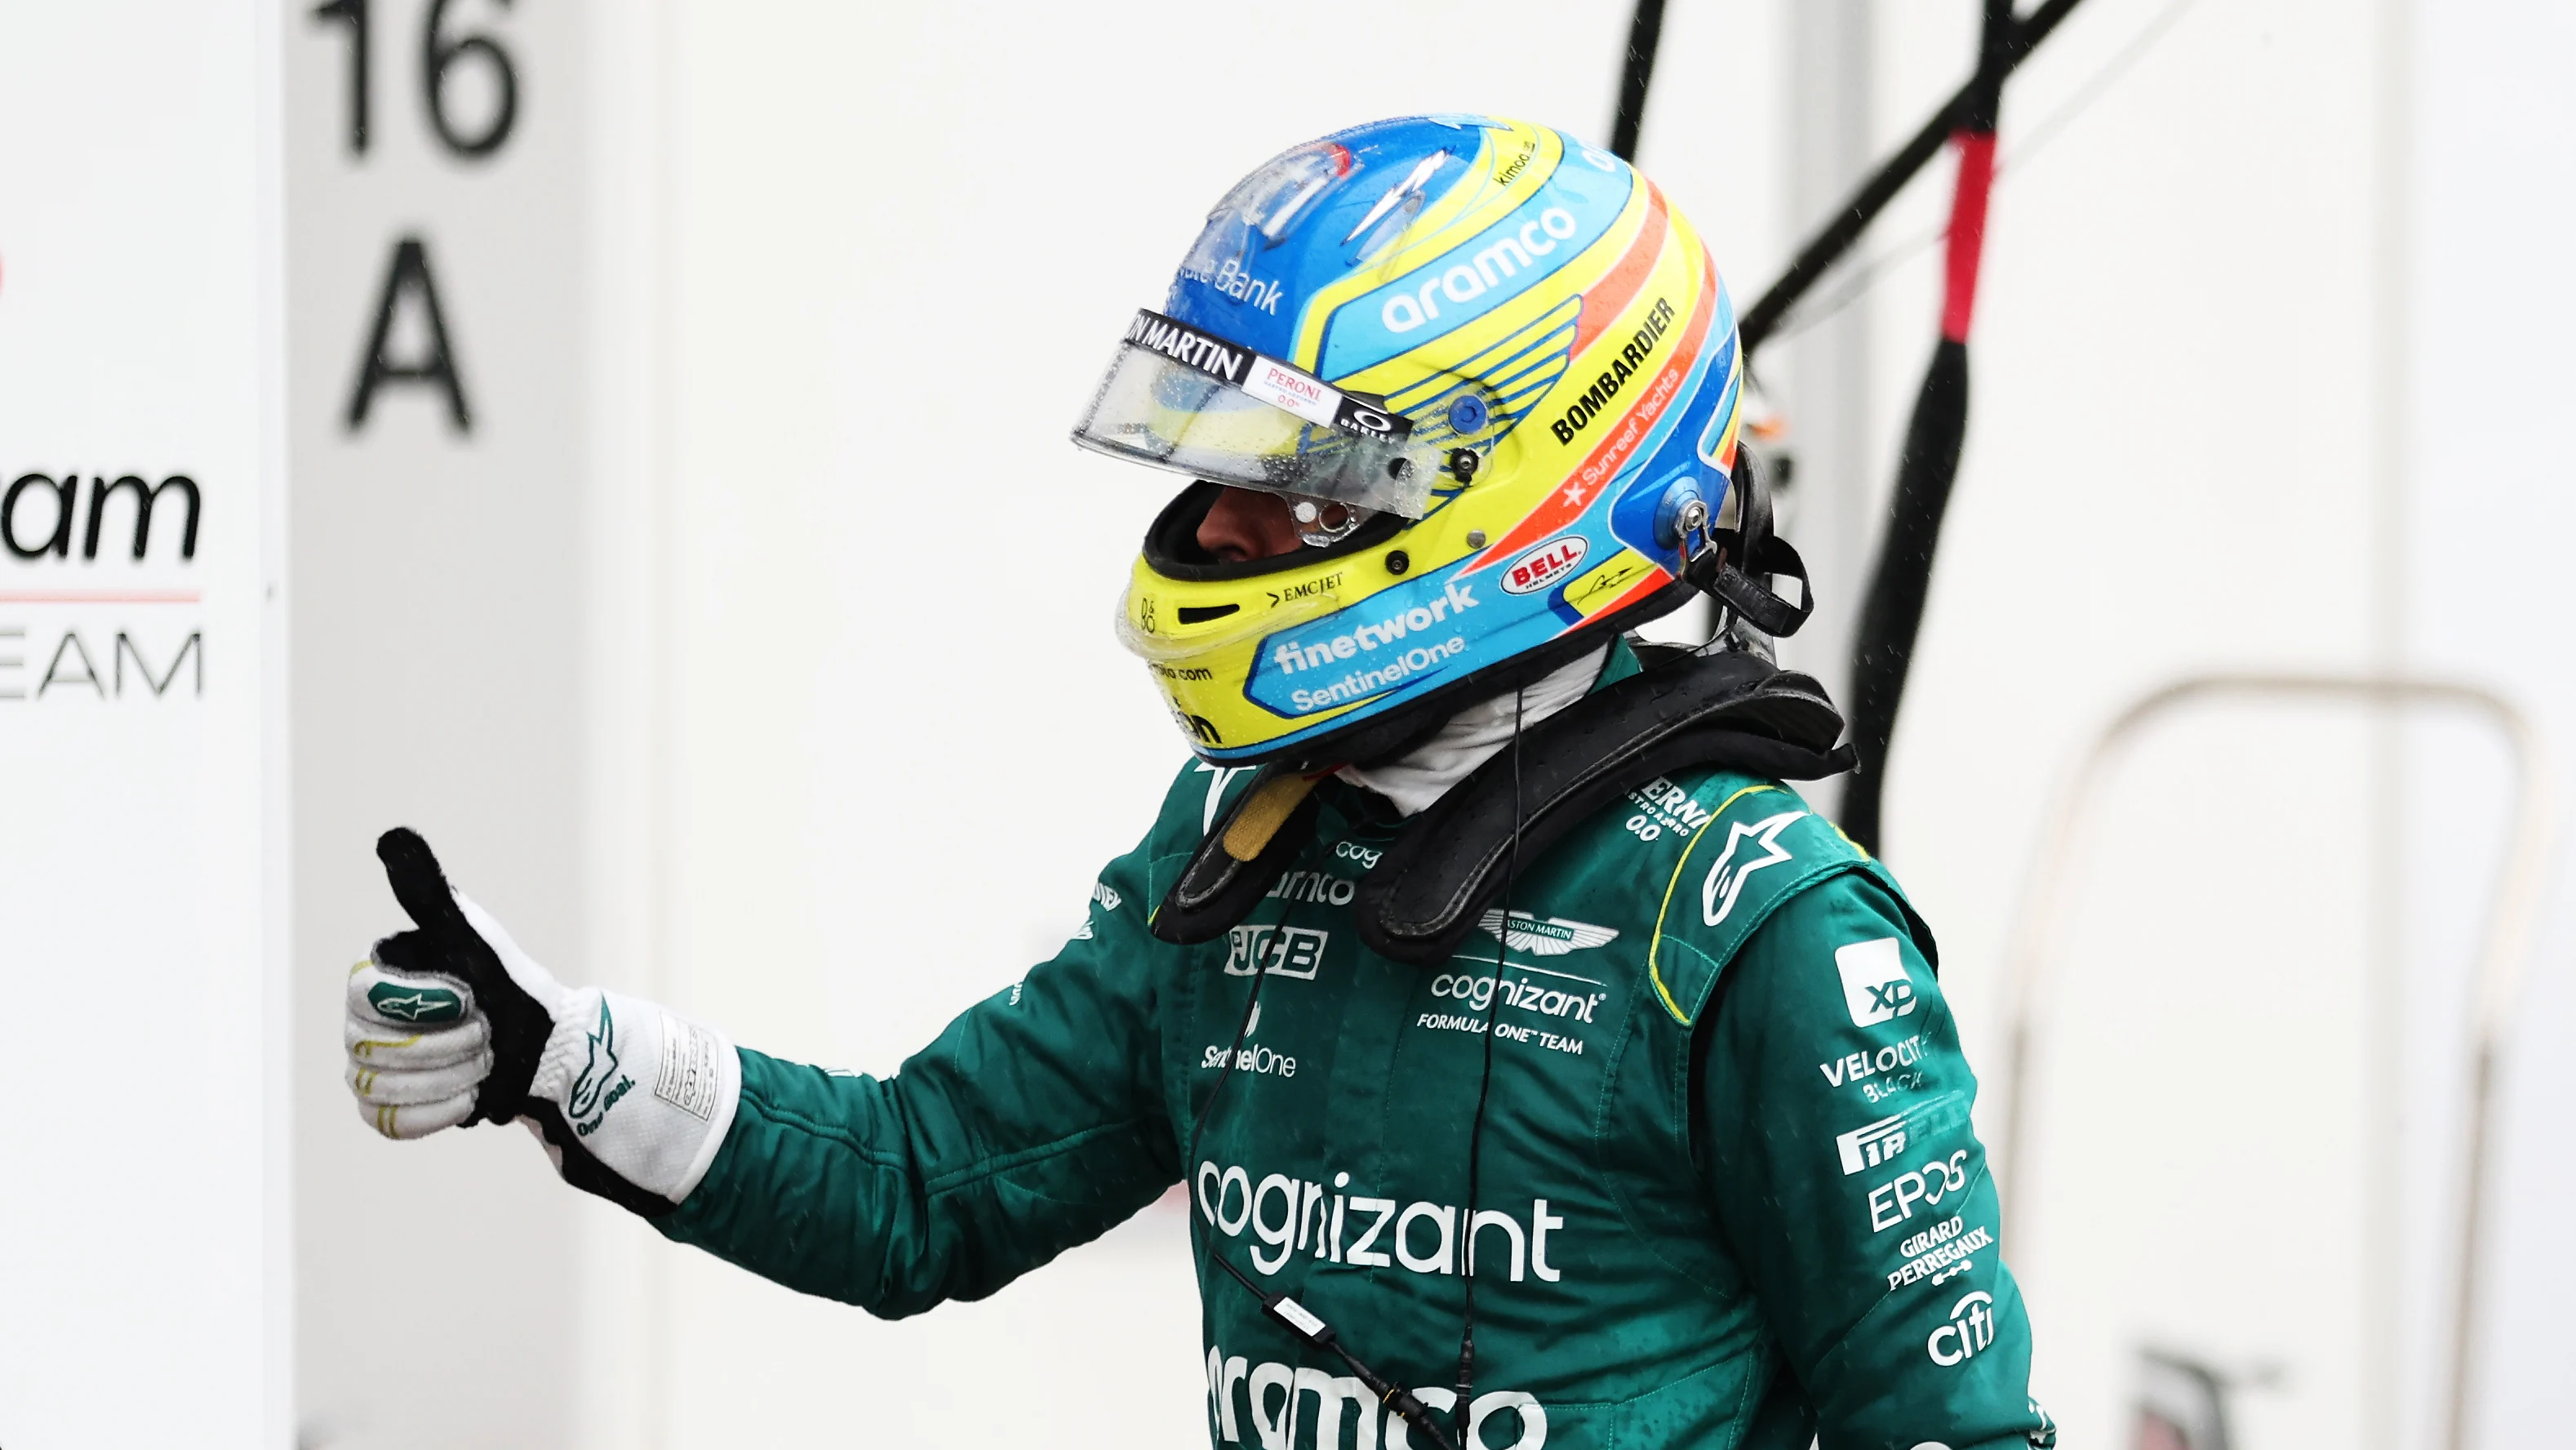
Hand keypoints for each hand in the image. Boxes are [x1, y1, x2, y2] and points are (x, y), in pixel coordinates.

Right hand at [344, 827, 740, 1215]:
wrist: (544, 1048)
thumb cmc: (511, 988)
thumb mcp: (473, 938)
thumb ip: (428, 892)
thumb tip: (391, 835)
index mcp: (378, 974)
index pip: (365, 997)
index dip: (423, 1005)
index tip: (469, 998)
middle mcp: (362, 1018)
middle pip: (371, 1048)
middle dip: (445, 1046)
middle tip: (485, 1035)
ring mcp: (368, 1064)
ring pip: (380, 1087)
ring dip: (448, 1078)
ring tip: (483, 1063)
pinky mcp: (384, 1106)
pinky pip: (387, 1121)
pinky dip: (438, 1111)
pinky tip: (469, 1097)